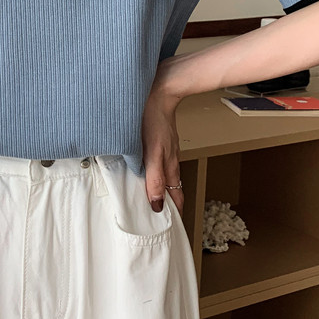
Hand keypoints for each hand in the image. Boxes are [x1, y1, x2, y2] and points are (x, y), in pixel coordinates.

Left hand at [141, 61, 183, 215]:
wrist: (158, 91)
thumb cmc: (154, 119)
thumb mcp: (153, 152)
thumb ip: (154, 178)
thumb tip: (156, 204)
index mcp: (170, 166)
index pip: (175, 197)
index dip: (174, 212)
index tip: (170, 226)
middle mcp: (169, 160)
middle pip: (169, 188)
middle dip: (165, 204)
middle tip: (156, 218)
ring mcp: (163, 150)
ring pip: (162, 175)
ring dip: (157, 188)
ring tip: (148, 200)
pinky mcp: (156, 140)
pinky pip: (156, 162)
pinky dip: (151, 173)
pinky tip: (142, 171)